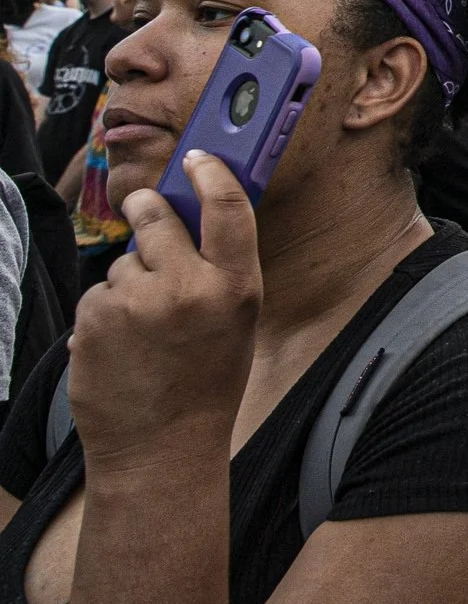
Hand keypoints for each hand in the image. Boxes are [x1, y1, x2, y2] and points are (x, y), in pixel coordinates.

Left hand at [67, 153, 260, 470]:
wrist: (160, 447)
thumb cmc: (206, 380)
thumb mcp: (237, 318)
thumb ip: (223, 266)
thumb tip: (196, 206)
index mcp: (235, 287)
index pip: (227, 206)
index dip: (211, 172)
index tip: (198, 156)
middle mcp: (187, 288)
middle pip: (159, 217)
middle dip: (148, 209)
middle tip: (144, 208)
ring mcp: (135, 303)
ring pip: (125, 259)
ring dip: (130, 275)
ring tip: (145, 321)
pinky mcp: (93, 321)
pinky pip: (99, 292)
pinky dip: (107, 308)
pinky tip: (123, 341)